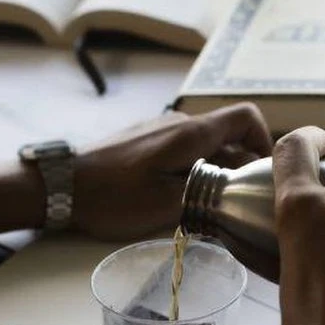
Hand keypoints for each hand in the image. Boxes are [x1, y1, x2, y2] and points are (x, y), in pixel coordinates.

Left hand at [72, 103, 272, 240]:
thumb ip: (209, 196)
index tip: (259, 175)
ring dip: (214, 172)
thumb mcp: (166, 205)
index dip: (263, 142)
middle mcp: (180, 123)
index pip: (247, 117)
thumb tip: (239, 194)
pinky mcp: (145, 140)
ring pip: (205, 145)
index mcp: (192, 133)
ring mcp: (161, 130)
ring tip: (207, 207)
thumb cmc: (112, 195)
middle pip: (228, 136)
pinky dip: (192, 170)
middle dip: (239, 167)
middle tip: (236, 204)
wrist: (61, 184)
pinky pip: (183, 150)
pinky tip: (177, 198)